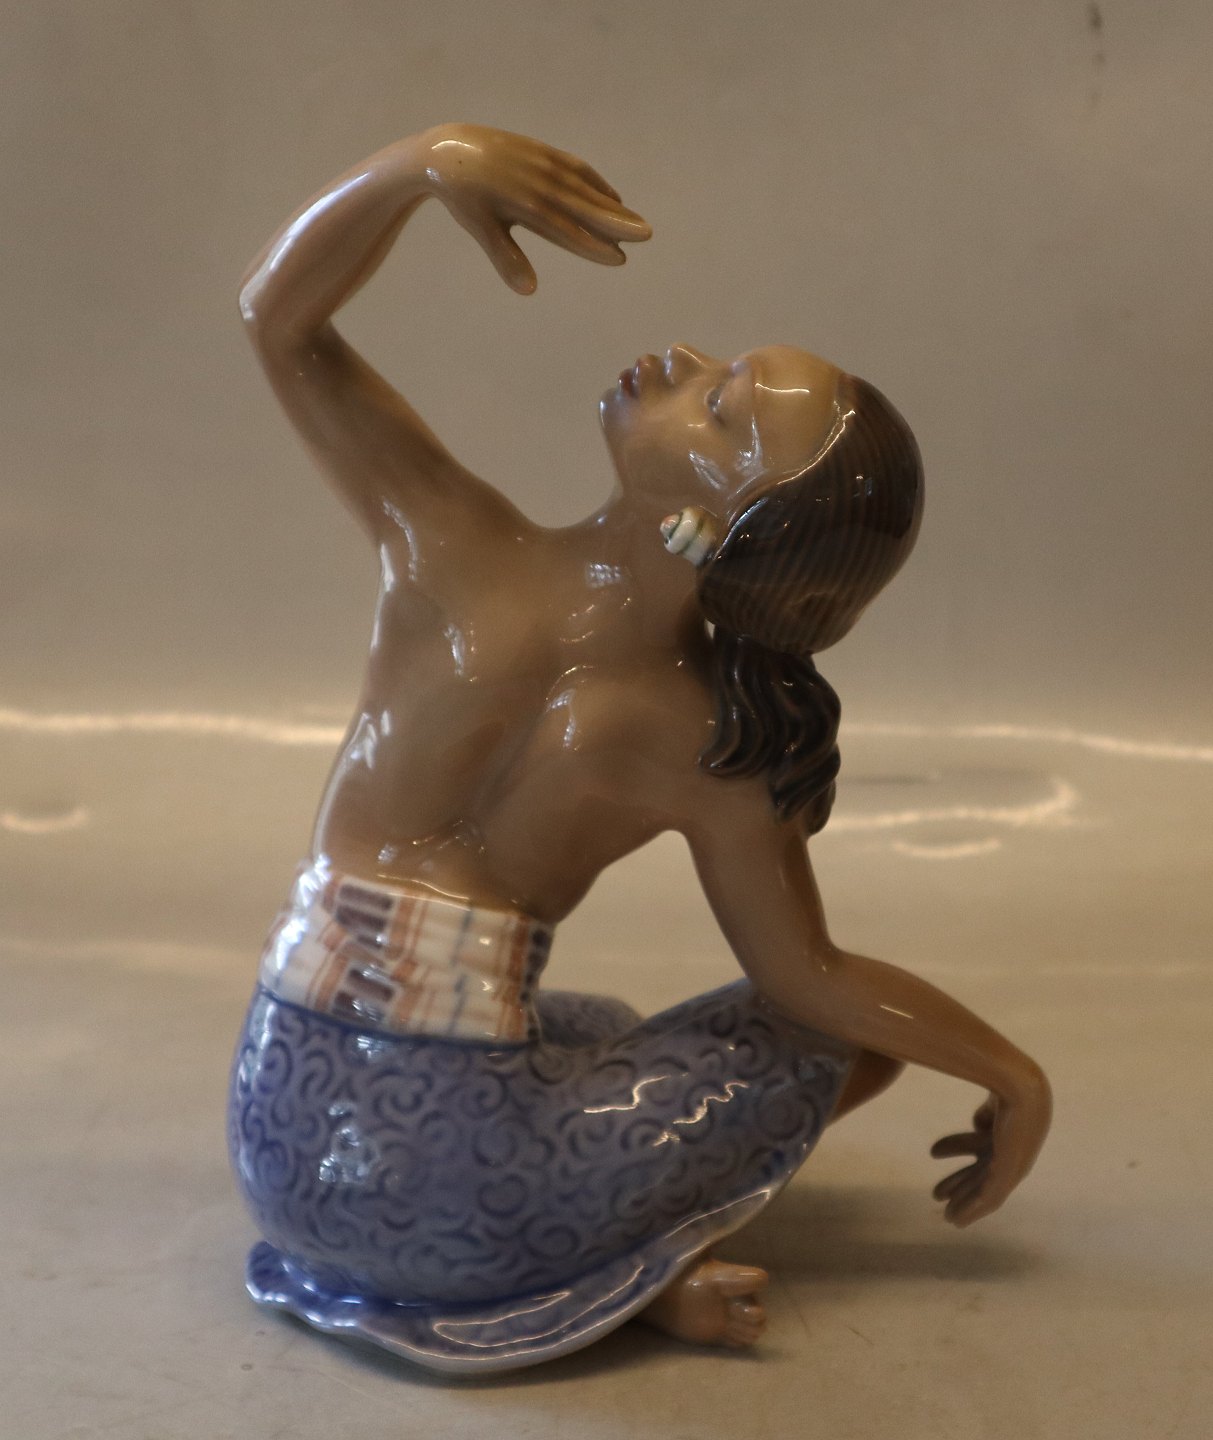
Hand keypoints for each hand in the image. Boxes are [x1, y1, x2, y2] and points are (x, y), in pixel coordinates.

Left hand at [414, 123, 650, 293]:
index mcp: (525, 205)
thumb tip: (529, 290)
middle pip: (585, 207)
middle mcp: (540, 183)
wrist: (447, 150)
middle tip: (647, 235)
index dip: (593, 245)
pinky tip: (613, 199)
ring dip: (613, 207)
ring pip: (586, 189)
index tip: (619, 258)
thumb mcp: (480, 228)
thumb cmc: (464, 197)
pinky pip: (577, 170)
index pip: (567, 230)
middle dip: (617, 222)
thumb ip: (506, 258)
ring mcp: (543, 165)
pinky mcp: (543, 152)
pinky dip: (597, 184)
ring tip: (637, 224)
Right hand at [930, 1076, 1051, 1226]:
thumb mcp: (991, 1099)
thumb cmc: (1004, 1081)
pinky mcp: (1011, 1174)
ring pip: (986, 1191)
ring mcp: (1015, 1164)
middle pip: (982, 1171)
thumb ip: (986, 1114)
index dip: (956, 1147)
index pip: (981, 1143)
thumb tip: (979, 1125)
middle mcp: (1015, 1149)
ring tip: (948, 1217)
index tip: (934, 1152)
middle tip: (937, 1194)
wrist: (1020, 1086)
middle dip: (960, 1183)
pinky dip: (973, 1211)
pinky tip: (957, 1220)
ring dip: (965, 1203)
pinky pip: (990, 1199)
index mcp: (1009, 1125)